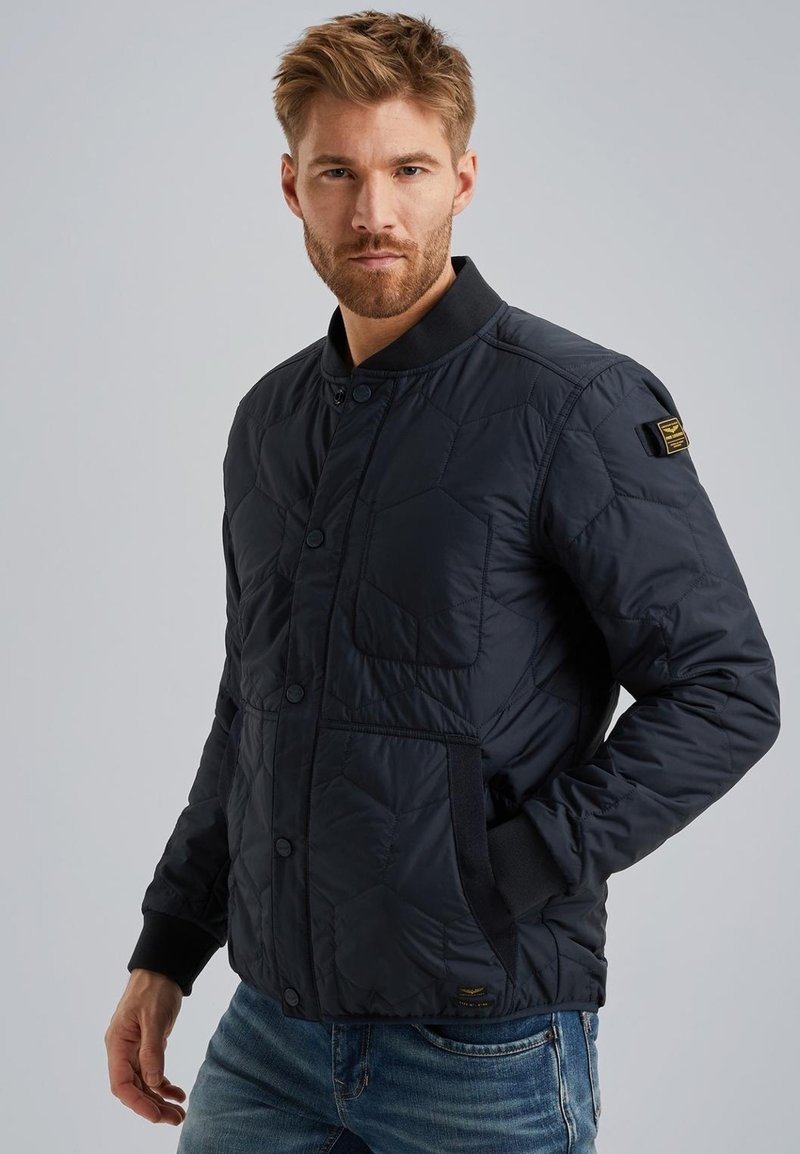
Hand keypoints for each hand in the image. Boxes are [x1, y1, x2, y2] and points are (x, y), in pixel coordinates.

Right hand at [105, 968, 186, 1124]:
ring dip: (160, 1100)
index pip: (121, 1084)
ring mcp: (134, 1050)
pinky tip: (178, 1094)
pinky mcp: (148, 1047)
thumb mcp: (154, 1017)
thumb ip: (152, 1050)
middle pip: (134, 1088)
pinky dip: (165, 1085)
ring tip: (179, 1114)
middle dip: (152, 1107)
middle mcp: (122, 1051)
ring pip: (145, 1084)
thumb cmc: (154, 988)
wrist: (162, 969)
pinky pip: (153, 1073)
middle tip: (175, 1119)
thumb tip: (154, 1082)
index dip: (137, 1103)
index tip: (155, 1115)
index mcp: (117, 1044)